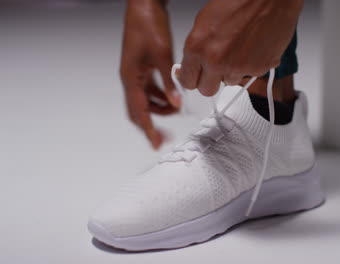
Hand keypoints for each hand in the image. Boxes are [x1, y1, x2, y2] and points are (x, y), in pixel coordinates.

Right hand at [120, 0, 180, 148]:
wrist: (145, 5)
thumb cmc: (148, 25)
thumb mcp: (163, 56)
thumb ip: (170, 82)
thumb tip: (176, 102)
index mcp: (130, 77)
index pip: (139, 111)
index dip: (148, 129)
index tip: (156, 143)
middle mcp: (130, 78)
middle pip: (137, 110)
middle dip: (151, 123)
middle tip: (165, 135)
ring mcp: (135, 73)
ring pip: (144, 100)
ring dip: (159, 108)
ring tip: (175, 109)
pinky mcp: (142, 67)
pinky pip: (149, 89)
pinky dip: (160, 96)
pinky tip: (172, 96)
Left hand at [179, 0, 303, 95]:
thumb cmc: (239, 1)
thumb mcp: (205, 21)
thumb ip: (196, 48)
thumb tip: (188, 66)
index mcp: (197, 48)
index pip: (187, 81)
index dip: (192, 79)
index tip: (196, 77)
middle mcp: (216, 61)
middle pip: (207, 90)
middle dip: (210, 82)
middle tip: (217, 68)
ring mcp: (238, 67)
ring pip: (230, 82)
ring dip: (232, 71)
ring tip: (240, 48)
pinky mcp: (258, 69)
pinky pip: (250, 75)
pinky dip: (252, 64)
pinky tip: (253, 46)